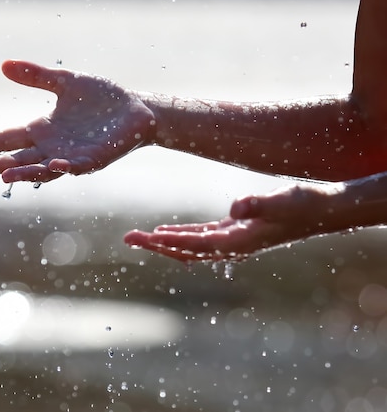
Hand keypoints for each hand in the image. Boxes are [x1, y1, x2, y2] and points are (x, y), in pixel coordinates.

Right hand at [0, 60, 154, 182]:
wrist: (137, 110)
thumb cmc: (103, 99)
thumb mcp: (66, 82)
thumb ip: (37, 76)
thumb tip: (3, 65)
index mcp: (42, 131)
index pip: (5, 138)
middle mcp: (51, 148)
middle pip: (17, 159)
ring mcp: (71, 158)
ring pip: (41, 170)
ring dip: (23, 173)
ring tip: (2, 175)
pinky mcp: (93, 160)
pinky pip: (76, 167)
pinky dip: (63, 167)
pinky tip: (53, 164)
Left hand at [124, 183, 341, 261]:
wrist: (322, 212)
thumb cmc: (303, 204)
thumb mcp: (283, 199)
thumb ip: (259, 204)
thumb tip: (235, 208)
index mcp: (240, 241)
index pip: (197, 243)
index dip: (171, 240)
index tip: (146, 237)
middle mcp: (231, 246)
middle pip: (184, 250)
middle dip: (154, 245)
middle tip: (127, 238)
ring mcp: (231, 242)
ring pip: (187, 247)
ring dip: (160, 242)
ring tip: (135, 237)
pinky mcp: (233, 234)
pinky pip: (198, 239)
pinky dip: (178, 237)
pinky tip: (164, 233)